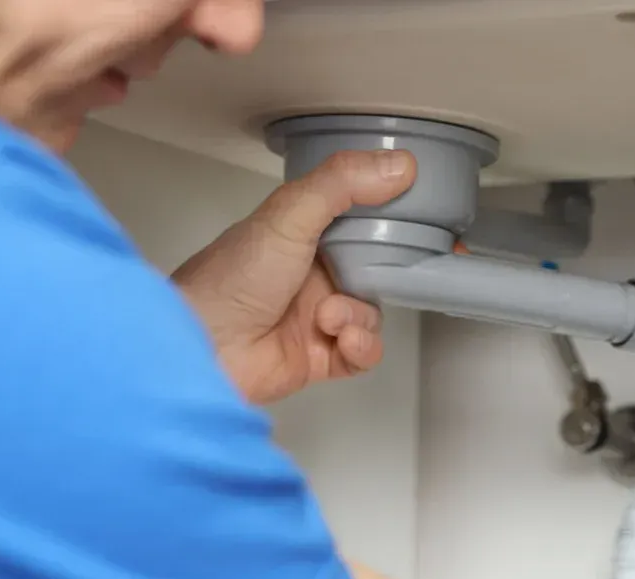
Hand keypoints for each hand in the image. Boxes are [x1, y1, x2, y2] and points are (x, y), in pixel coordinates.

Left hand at [172, 150, 417, 405]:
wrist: (204, 347)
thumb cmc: (231, 277)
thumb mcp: (289, 215)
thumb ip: (342, 184)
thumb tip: (399, 164)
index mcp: (302, 233)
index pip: (360, 217)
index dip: (395, 217)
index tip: (430, 217)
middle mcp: (311, 273)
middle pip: (377, 269)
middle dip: (395, 273)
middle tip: (417, 270)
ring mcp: (316, 317)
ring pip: (373, 313)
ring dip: (360, 315)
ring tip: (329, 318)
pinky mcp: (321, 358)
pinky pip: (364, 354)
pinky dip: (360, 346)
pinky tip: (338, 338)